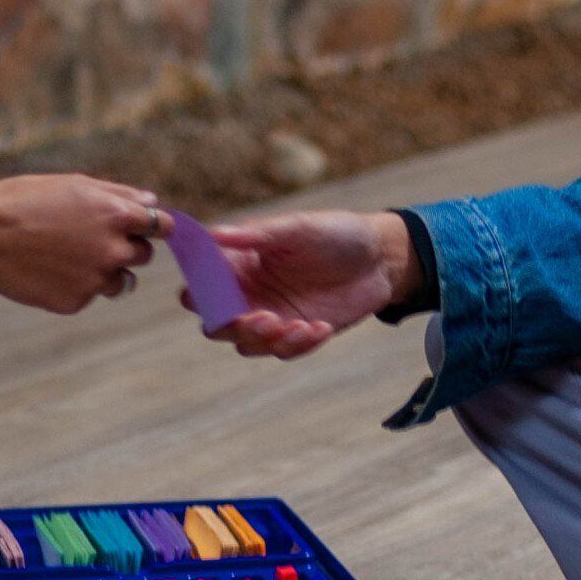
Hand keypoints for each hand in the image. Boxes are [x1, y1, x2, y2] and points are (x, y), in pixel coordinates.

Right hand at [0, 175, 160, 312]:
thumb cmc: (26, 200)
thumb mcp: (75, 184)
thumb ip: (119, 194)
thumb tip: (151, 202)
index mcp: (118, 216)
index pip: (163, 227)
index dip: (154, 227)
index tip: (142, 228)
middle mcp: (113, 250)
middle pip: (144, 256)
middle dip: (126, 248)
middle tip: (91, 239)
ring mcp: (95, 280)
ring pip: (120, 282)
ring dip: (105, 271)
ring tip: (69, 257)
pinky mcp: (75, 301)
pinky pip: (88, 295)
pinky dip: (75, 285)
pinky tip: (49, 270)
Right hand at [200, 211, 421, 360]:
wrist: (381, 257)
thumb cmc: (335, 232)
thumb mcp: (297, 227)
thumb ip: (257, 235)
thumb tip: (214, 234)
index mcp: (239, 265)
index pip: (201, 287)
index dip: (199, 295)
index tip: (213, 297)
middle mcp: (250, 294)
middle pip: (217, 325)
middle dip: (233, 327)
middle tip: (264, 318)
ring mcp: (273, 316)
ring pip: (248, 345)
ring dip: (267, 340)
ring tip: (299, 325)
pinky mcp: (300, 334)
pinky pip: (285, 351)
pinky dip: (299, 345)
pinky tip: (321, 327)